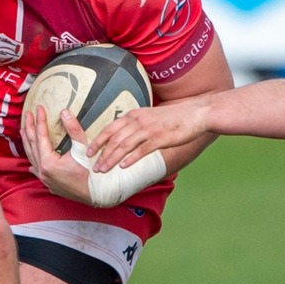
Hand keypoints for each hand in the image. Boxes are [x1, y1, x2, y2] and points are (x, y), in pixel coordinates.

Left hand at [19, 102, 95, 204]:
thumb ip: (73, 130)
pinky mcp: (49, 184)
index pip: (41, 136)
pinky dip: (33, 160)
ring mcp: (45, 179)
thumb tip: (64, 112)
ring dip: (28, 142)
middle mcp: (42, 171)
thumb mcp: (83, 149)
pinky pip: (36, 169)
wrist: (97, 195)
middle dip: (29, 128)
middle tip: (27, 114)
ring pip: (32, 157)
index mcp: (48, 162)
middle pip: (32, 145)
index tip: (40, 108)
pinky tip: (31, 160)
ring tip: (25, 130)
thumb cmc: (91, 173)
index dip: (40, 120)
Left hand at [90, 102, 209, 172]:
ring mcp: (149, 130)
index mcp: (134, 115)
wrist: (195, 114)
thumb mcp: (150, 116)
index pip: (110, 128)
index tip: (89, 152)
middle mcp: (138, 121)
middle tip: (93, 166)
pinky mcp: (160, 138)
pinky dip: (131, 159)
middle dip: (101, 153)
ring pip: (124, 145)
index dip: (98, 141)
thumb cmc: (173, 117)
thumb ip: (136, 124)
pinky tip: (123, 167)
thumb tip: (124, 135)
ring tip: (104, 170)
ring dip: (112, 159)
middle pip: (114, 138)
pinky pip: (141, 150)